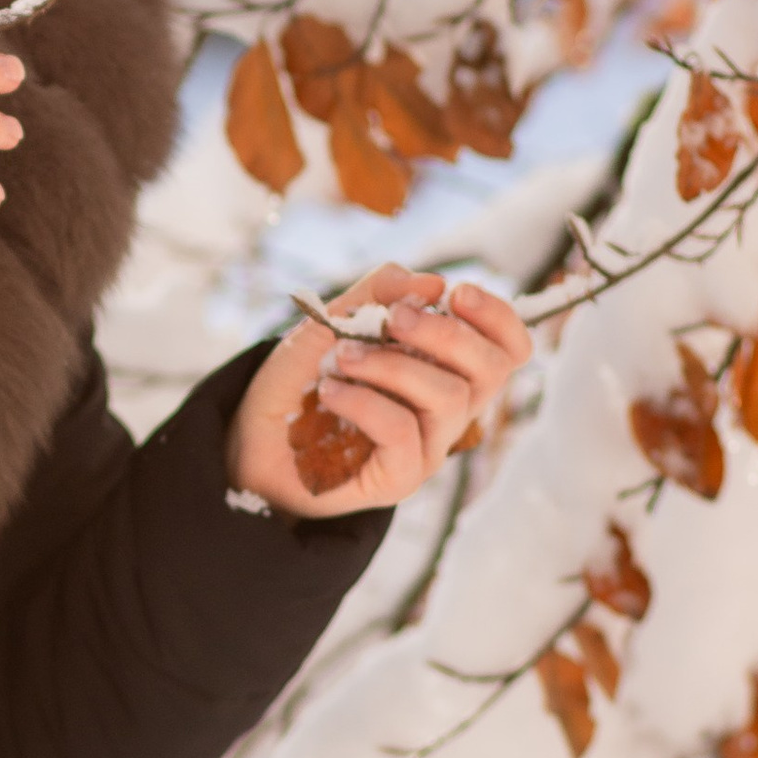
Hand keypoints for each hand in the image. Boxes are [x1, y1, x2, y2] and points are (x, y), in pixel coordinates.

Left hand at [228, 265, 531, 515]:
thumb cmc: (296, 387)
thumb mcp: (326, 328)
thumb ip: (370, 298)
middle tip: (391, 318)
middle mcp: (446, 411)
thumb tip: (428, 279)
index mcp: (444, 370)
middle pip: (491, 370)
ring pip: (448, 398)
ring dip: (393, 365)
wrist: (248, 447)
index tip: (455, 291)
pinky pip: (404, 433)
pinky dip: (365, 401)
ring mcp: (426, 448)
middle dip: (446, 333)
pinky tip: (330, 390)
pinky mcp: (398, 478)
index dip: (498, 316)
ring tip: (342, 356)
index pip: (508, 349)